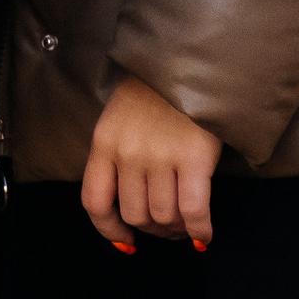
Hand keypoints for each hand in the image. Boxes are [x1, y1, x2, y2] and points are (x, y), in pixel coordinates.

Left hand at [82, 77, 220, 249]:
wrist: (192, 58)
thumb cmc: (158, 89)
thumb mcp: (121, 117)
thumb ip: (118, 154)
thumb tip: (130, 204)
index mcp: (103, 143)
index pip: (95, 202)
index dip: (109, 230)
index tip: (125, 240)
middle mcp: (127, 153)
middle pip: (135, 214)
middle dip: (153, 230)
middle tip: (168, 228)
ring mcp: (159, 156)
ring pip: (164, 216)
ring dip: (177, 230)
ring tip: (186, 226)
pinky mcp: (193, 158)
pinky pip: (193, 211)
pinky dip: (200, 230)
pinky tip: (204, 235)